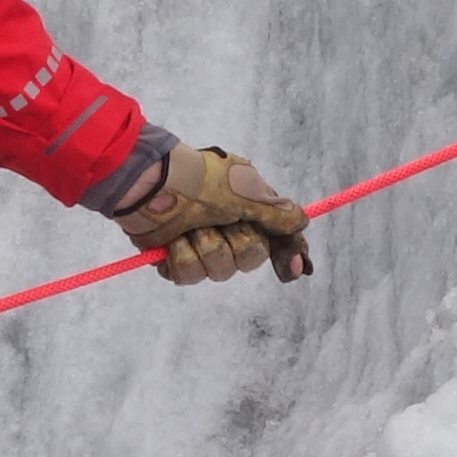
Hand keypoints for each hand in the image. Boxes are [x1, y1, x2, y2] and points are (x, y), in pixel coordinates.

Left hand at [113, 143, 312, 285]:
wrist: (153, 183)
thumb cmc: (201, 180)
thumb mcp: (247, 191)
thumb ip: (277, 212)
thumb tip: (302, 222)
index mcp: (249, 210)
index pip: (277, 240)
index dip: (289, 255)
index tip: (297, 269)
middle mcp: (228, 229)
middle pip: (249, 260)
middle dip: (236, 242)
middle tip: (222, 221)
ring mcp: (202, 245)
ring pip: (219, 271)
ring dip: (206, 246)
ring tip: (192, 225)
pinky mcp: (176, 258)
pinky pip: (190, 276)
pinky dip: (183, 256)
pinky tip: (175, 239)